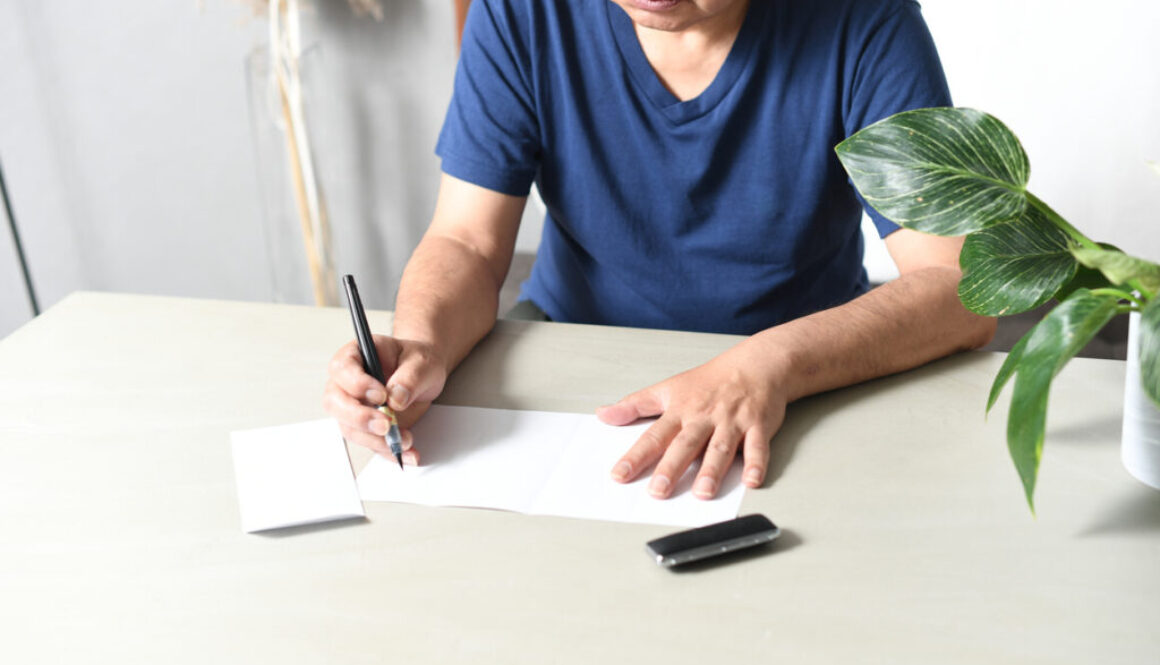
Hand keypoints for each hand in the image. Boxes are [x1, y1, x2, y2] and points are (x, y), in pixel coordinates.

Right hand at [323, 335, 447, 463]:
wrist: (424, 377)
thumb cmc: (417, 362)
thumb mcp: (421, 363)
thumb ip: (410, 378)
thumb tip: (395, 399)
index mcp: (356, 356)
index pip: (341, 368)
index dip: (357, 384)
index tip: (381, 394)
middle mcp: (347, 383)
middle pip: (335, 403)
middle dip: (359, 417)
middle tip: (386, 424)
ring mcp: (353, 407)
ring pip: (350, 428)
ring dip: (376, 439)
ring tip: (405, 440)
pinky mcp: (365, 427)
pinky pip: (369, 443)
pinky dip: (387, 451)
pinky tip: (407, 452)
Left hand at [597, 342, 787, 499]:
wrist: (755, 364)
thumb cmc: (711, 381)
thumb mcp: (668, 388)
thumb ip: (635, 405)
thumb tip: (603, 415)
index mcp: (680, 410)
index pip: (653, 436)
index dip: (635, 456)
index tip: (619, 475)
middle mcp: (704, 417)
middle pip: (685, 445)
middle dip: (671, 468)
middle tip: (658, 490)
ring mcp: (732, 422)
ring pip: (720, 448)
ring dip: (711, 471)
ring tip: (702, 492)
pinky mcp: (758, 426)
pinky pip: (758, 447)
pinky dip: (757, 463)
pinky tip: (752, 481)